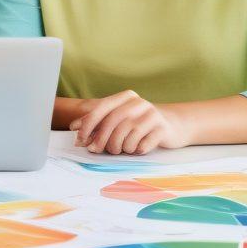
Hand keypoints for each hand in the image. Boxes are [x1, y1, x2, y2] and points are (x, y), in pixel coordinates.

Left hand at [70, 90, 190, 154]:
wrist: (172, 125)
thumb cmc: (138, 123)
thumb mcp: (118, 119)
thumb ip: (97, 122)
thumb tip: (75, 129)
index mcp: (125, 97)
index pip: (102, 108)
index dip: (89, 124)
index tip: (80, 139)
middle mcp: (139, 102)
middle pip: (114, 121)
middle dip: (102, 139)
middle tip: (96, 150)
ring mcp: (152, 114)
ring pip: (128, 134)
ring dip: (120, 146)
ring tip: (122, 149)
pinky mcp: (163, 128)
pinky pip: (143, 144)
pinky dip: (135, 150)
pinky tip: (137, 149)